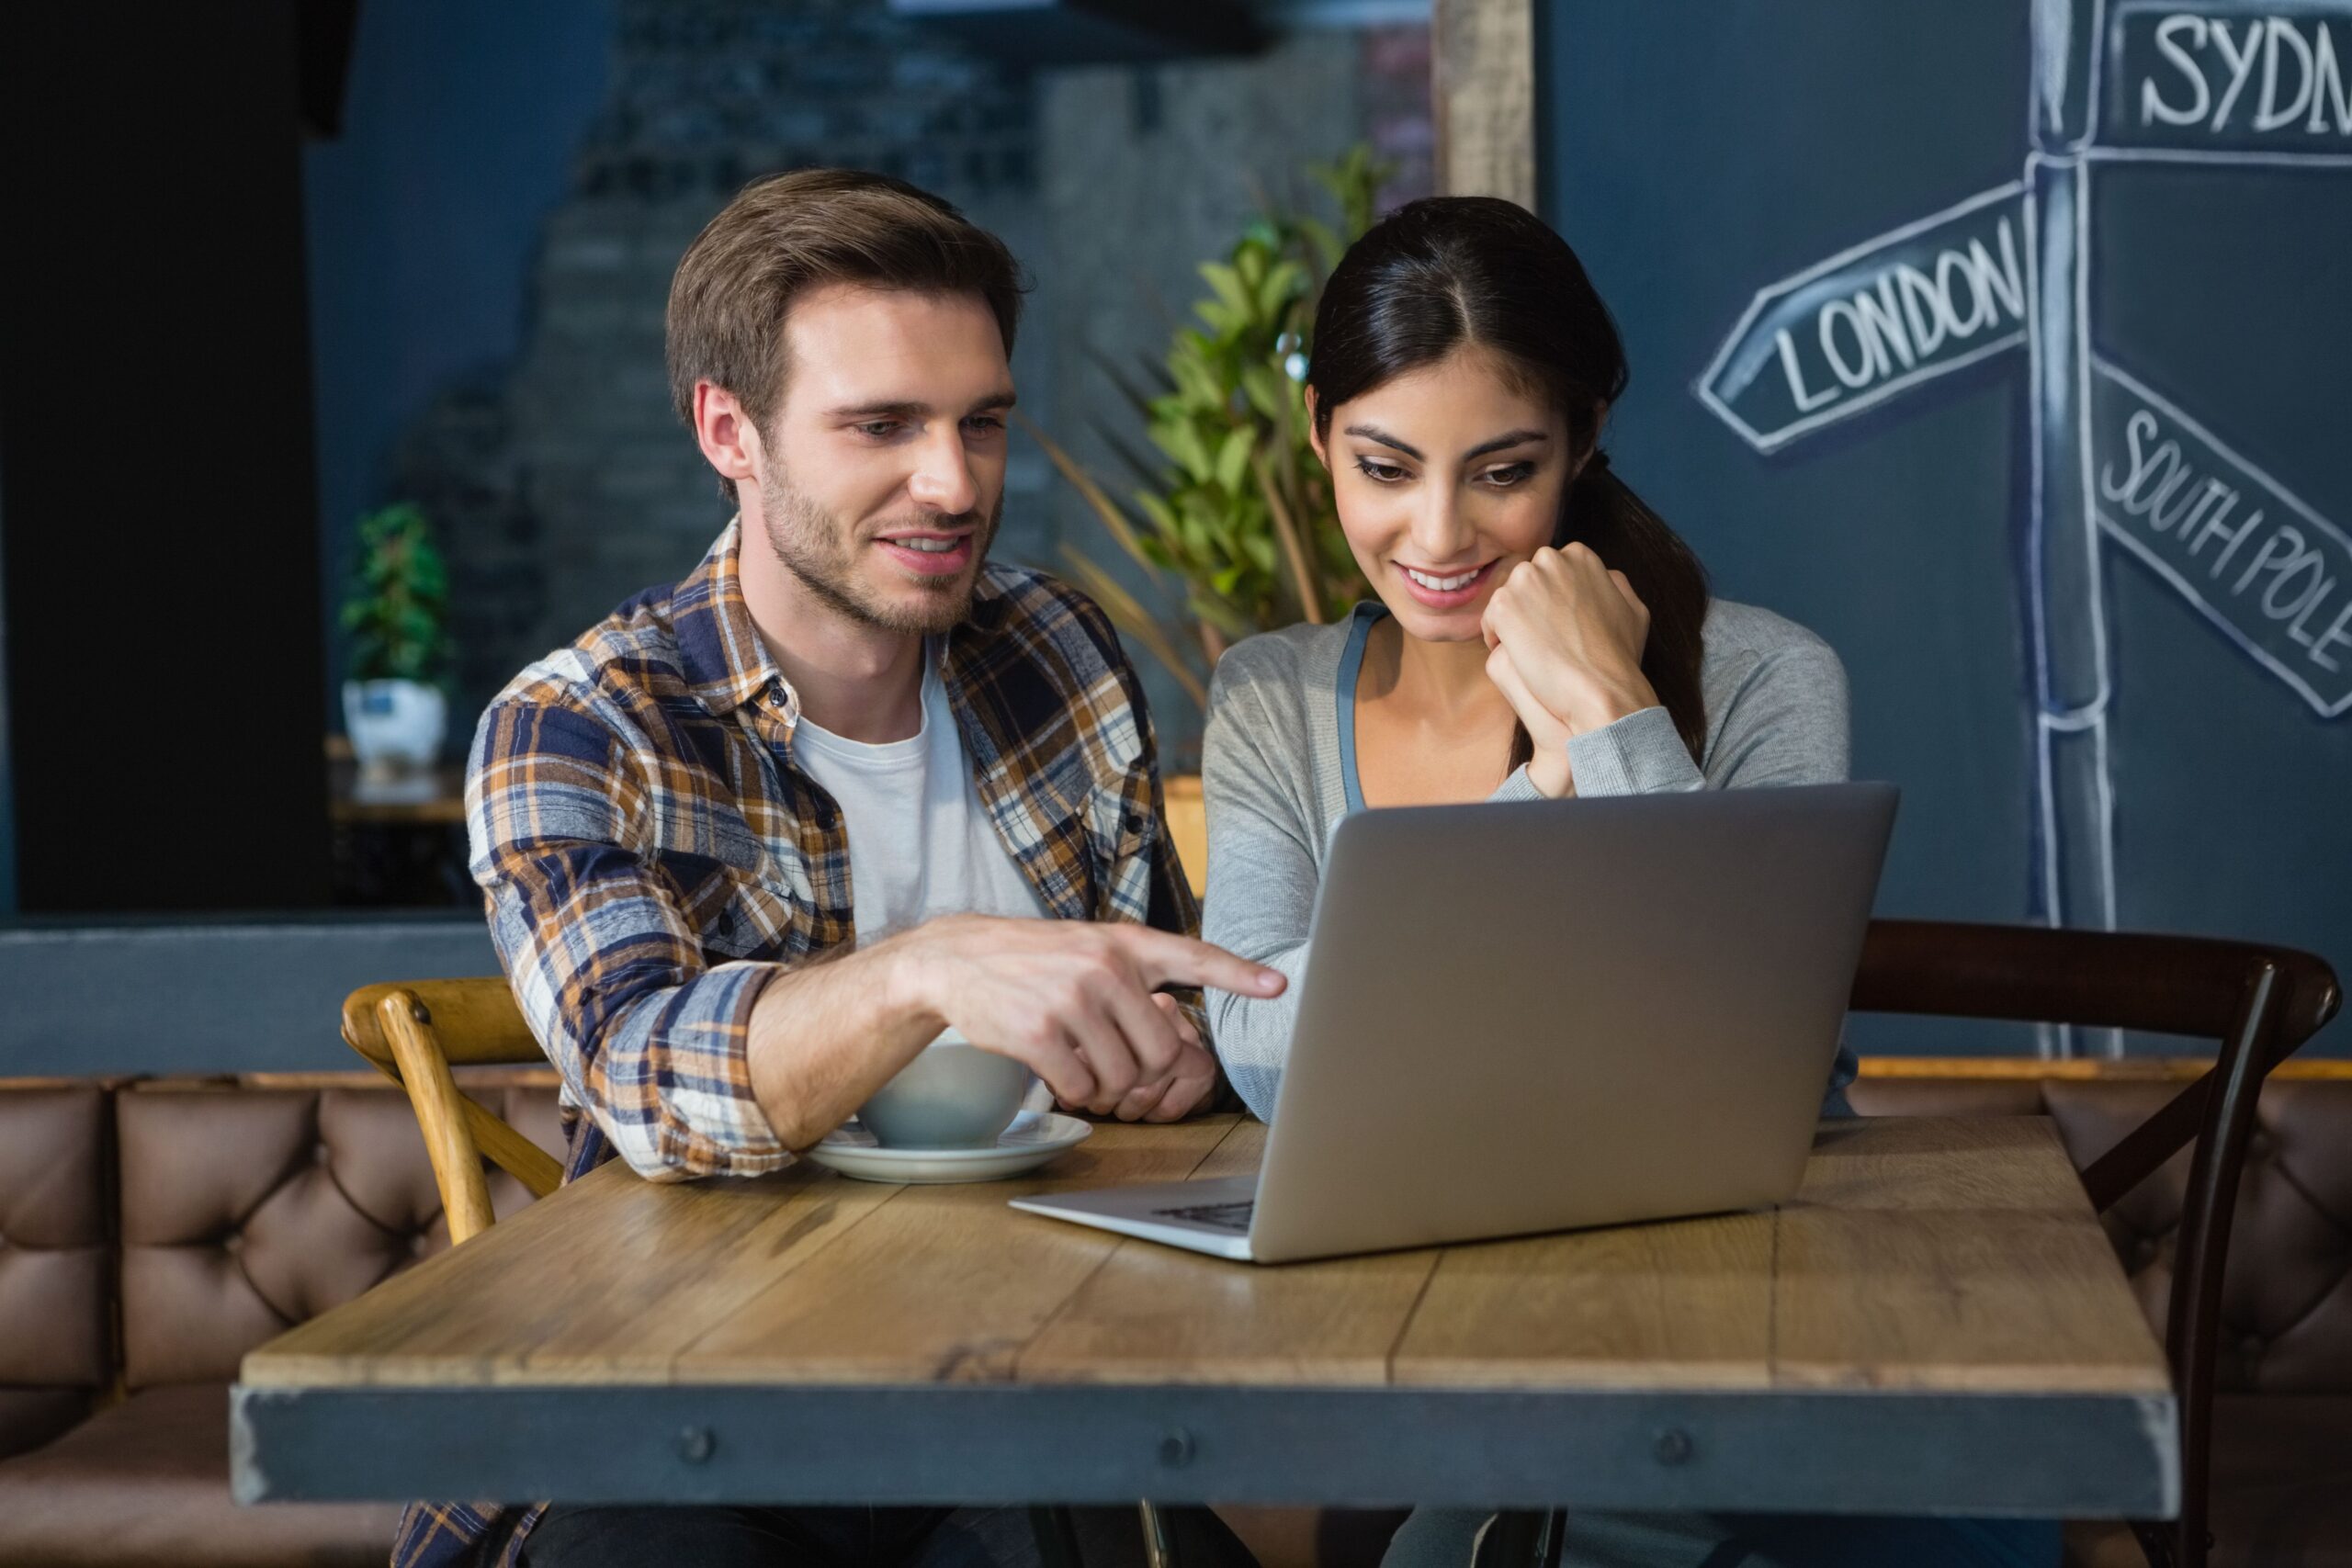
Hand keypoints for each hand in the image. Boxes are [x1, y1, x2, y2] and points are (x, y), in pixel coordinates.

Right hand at [887, 915, 1280, 1116]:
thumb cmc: (1036, 962)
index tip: (1279, 984)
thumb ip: (1135, 978)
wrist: (958, 959)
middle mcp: (1105, 967)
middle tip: (1116, 1064)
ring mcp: (1072, 999)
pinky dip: (1076, 1093)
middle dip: (1144, 1073)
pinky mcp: (1041, 1033)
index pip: (1194, 957)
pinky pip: (1084, 1090)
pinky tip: (1057, 1071)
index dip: (1239, 974)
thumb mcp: (1089, 948)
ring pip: (1124, 1077)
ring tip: (1085, 1066)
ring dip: (1108, 1089)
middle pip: (1162, 1052)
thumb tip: (1175, 1035)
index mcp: (1125, 944)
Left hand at [1480, 544, 1658, 792]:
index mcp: (1579, 555)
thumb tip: (1606, 576)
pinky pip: (1491, 620)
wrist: (1600, 687)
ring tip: (1533, 651)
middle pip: (1527, 582)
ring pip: (1508, 600)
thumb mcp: (1632, 608)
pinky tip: (1519, 659)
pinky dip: (1498, 639)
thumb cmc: (1619, 655)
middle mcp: (1549, 559)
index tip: (1560, 625)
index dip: (1553, 601)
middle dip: (1531, 606)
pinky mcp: (1503, 605)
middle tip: (1544, 639)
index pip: (1551, 571)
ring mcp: (1524, 580)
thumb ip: (1614, 584)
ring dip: (1515, 623)